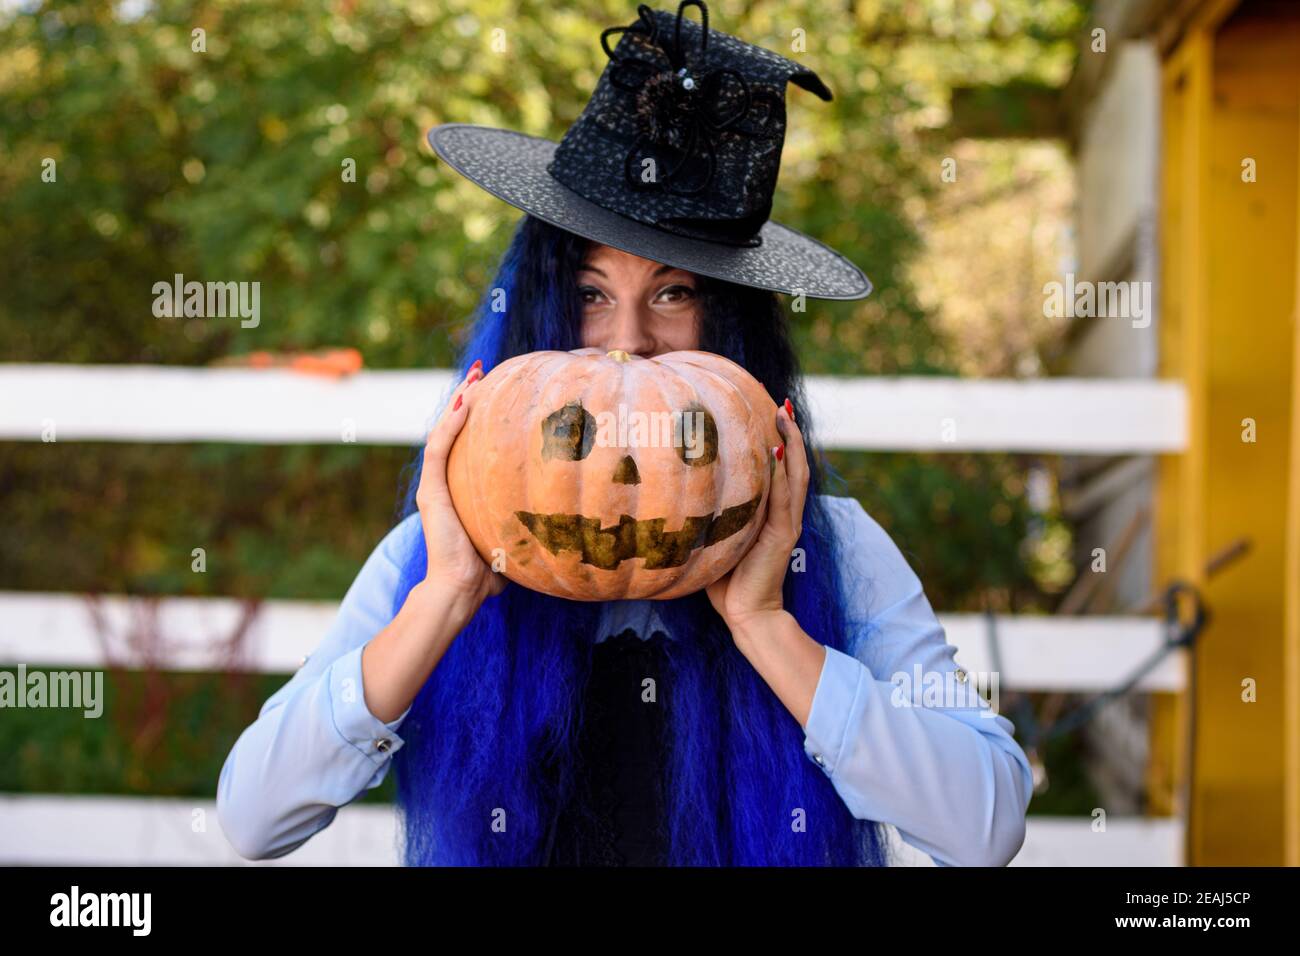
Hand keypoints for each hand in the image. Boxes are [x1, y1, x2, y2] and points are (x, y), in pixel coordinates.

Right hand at [415, 360, 507, 625]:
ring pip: (444, 432)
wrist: (461, 590)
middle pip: (455, 431)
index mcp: (461, 492)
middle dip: (468, 399)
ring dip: (459, 401)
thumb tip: (563, 528)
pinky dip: (452, 422)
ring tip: (475, 376)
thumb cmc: (489, 574)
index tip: (500, 395)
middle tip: (484, 372)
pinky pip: (439, 448)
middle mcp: (444, 484)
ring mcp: (434, 486)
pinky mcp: (430, 491)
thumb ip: (527, 527)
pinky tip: (468, 400)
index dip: (481, 419)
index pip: (469, 447)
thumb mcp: (513, 539)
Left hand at [706, 398, 804, 636]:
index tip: (766, 410)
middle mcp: (784, 513)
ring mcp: (786, 523)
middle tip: (779, 402)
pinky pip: (785, 498)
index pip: (780, 469)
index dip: (778, 439)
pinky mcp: (782, 535)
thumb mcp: (717, 538)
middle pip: (794, 463)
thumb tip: (674, 491)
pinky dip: (782, 473)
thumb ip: (710, 515)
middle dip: (789, 432)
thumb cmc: (725, 580)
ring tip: (783, 416)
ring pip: (796, 474)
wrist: (747, 614)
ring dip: (791, 443)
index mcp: (772, 513)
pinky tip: (775, 451)